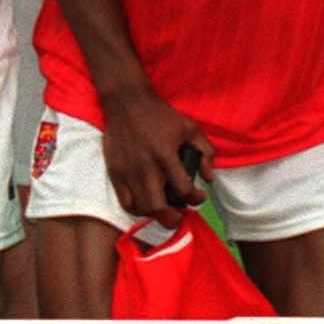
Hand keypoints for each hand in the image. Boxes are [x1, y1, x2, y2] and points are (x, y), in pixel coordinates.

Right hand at [100, 85, 210, 226]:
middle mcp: (146, 167)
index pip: (184, 190)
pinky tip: (146, 205)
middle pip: (158, 208)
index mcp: (166, 155)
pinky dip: (137, 209)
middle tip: (180, 217)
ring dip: (155, 216)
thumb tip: (209, 178)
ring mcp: (128, 172)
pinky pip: (124, 202)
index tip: (199, 197)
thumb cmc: (161, 116)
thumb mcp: (190, 128)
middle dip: (172, 219)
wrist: (127, 103)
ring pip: (141, 208)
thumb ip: (205, 152)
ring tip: (164, 212)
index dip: (196, 199)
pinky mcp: (115, 172)